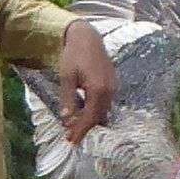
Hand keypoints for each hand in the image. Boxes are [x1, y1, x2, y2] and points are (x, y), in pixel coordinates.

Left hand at [58, 20, 115, 145]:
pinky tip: (84, 114)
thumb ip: (68, 99)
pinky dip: (95, 111)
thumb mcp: (66, 77)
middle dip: (85, 128)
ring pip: (103, 111)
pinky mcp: (112, 84)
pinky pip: (105, 103)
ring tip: (75, 128)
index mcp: (98, 89)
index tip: (71, 140)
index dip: (80, 130)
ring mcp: (113, 87)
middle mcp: (110, 90)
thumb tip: (67, 119)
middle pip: (98, 117)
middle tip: (71, 137)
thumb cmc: (74, 55)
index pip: (90, 117)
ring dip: (90, 120)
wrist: (87, 38)